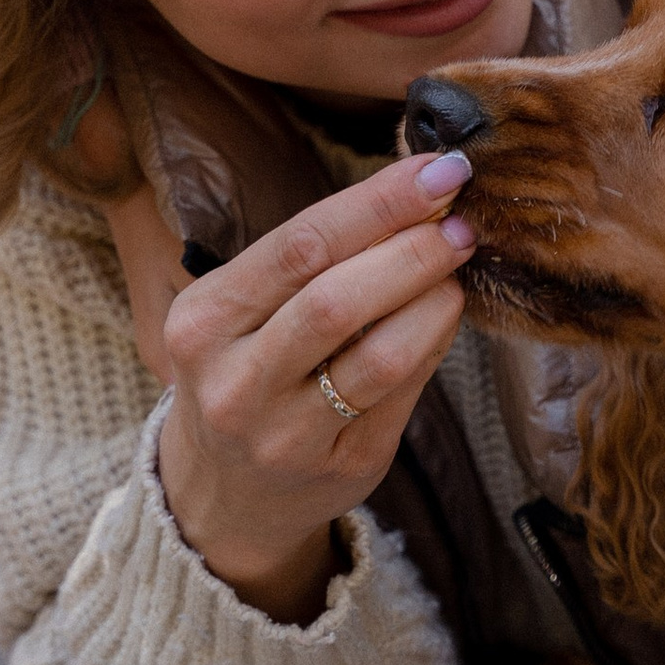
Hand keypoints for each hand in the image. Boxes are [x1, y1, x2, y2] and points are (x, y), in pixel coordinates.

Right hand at [141, 149, 477, 619]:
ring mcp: (287, 435)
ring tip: (457, 265)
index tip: (436, 169)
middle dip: (411, 248)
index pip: (299, 244)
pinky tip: (445, 314)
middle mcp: (235, 383)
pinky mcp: (344, 466)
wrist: (224, 495)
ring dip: (432, 298)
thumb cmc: (246, 371)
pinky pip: (405, 394)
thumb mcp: (244, 312)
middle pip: (335, 299)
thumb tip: (419, 188)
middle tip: (461, 218)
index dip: (377, 202)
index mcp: (203, 322)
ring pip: (379, 356)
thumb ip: (313, 257)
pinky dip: (435, 342)